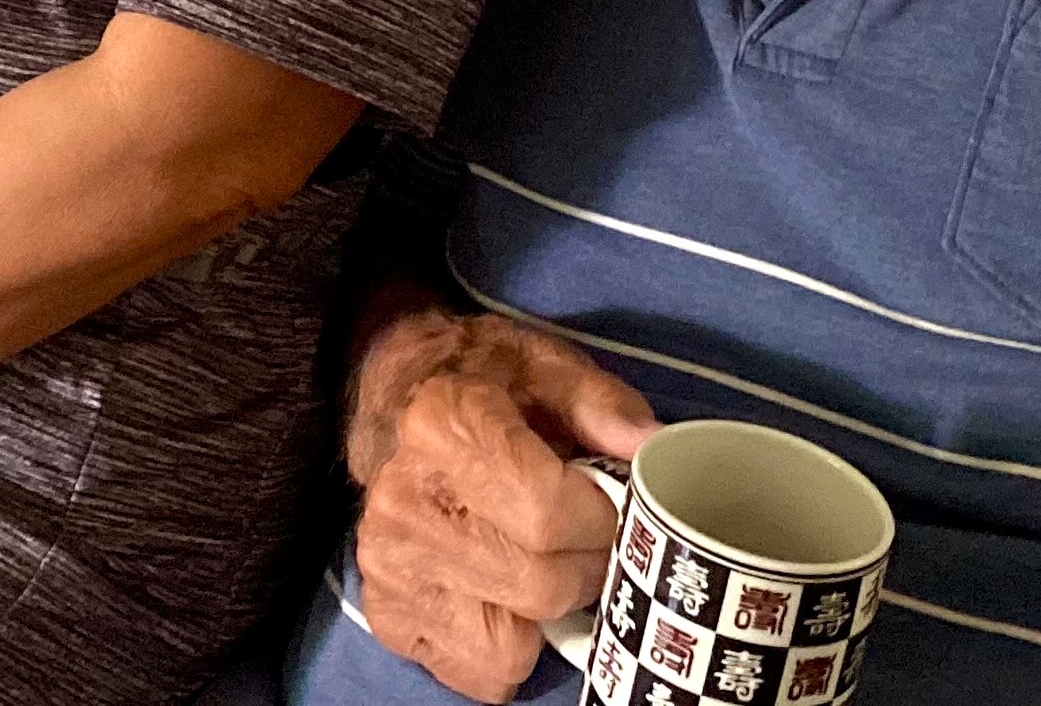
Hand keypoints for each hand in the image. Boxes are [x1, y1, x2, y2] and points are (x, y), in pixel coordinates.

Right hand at [345, 307, 655, 702]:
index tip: (609, 505)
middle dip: (586, 568)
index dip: (600, 519)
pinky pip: (475, 673)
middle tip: (588, 540)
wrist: (394, 394)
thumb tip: (653, 448)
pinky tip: (507, 596)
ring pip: (508, 648)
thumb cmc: (483, 378)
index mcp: (444, 429)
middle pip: (538, 586)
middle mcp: (404, 505)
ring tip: (545, 567)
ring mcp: (390, 569)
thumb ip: (603, 405)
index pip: (546, 514)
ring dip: (546, 618)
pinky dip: (507, 649)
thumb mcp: (546, 366)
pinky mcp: (388, 616)